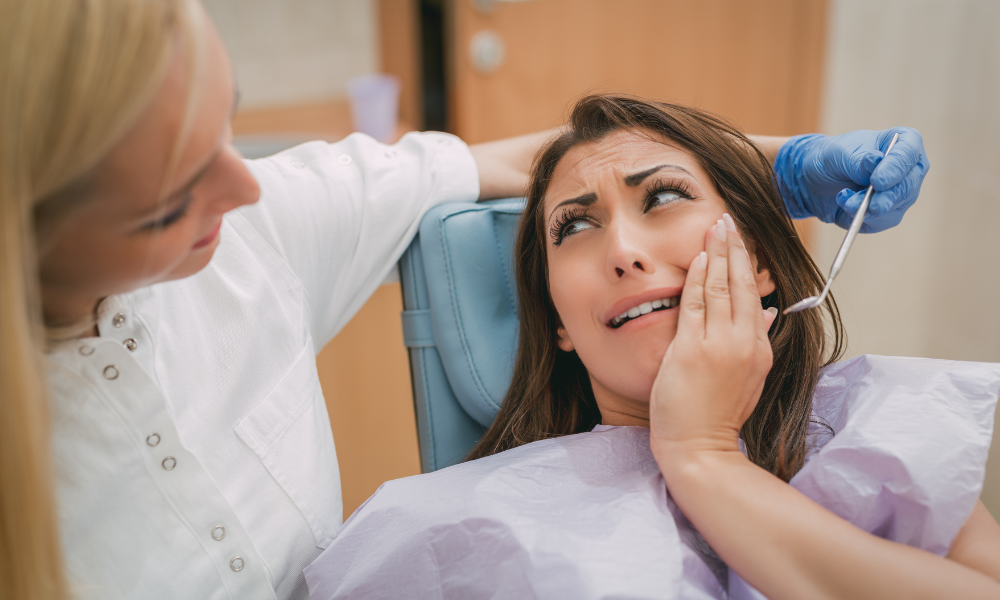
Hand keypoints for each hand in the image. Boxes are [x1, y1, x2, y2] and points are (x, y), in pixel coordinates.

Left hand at [649, 214, 775, 455]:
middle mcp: (744, 343)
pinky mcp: (693, 350)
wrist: (699, 447)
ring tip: (715, 227)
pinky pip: (695, 304)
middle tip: (729, 220)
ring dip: (717, 253)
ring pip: (720, 288)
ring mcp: (719, 345)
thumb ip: (755, 342)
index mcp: (758, 349)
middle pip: (740, 284)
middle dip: (735, 248)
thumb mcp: (748, 379)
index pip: (752, 296)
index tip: (741, 240)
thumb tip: (765, 312)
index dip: (747, 264)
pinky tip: (697, 258)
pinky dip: (697, 278)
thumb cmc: (716, 415)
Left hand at [774, 128, 928, 231]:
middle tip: (872, 207)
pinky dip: (860, 217)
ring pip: (894, 207)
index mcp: (902, 141)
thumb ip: (859, 161)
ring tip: (845, 201)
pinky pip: (880, 222)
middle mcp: (908, 169)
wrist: (815, 179)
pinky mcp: (888, 214)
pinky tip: (845, 206)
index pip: (908, 153)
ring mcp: (901, 193)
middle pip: (908, 186)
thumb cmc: (832, 157)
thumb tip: (875, 161)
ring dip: (867, 209)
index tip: (877, 181)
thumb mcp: (839, 154)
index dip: (896, 169)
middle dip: (887, 198)